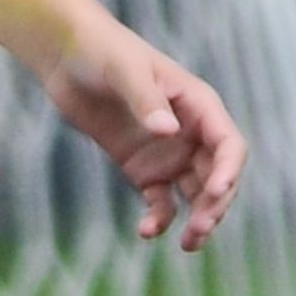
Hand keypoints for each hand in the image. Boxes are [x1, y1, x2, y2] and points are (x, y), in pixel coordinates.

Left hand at [44, 17, 247, 250]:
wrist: (67, 57)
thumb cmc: (103, 51)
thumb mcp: (126, 71)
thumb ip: (147, 100)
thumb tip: (168, 132)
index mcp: (199, 107)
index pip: (228, 145)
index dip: (228, 171)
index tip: (216, 193)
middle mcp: (190, 134)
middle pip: (217, 176)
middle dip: (214, 205)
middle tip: (200, 230)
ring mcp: (168, 153)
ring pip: (195, 194)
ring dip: (197, 219)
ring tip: (187, 244)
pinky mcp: (142, 168)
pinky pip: (160, 200)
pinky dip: (160, 218)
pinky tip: (147, 231)